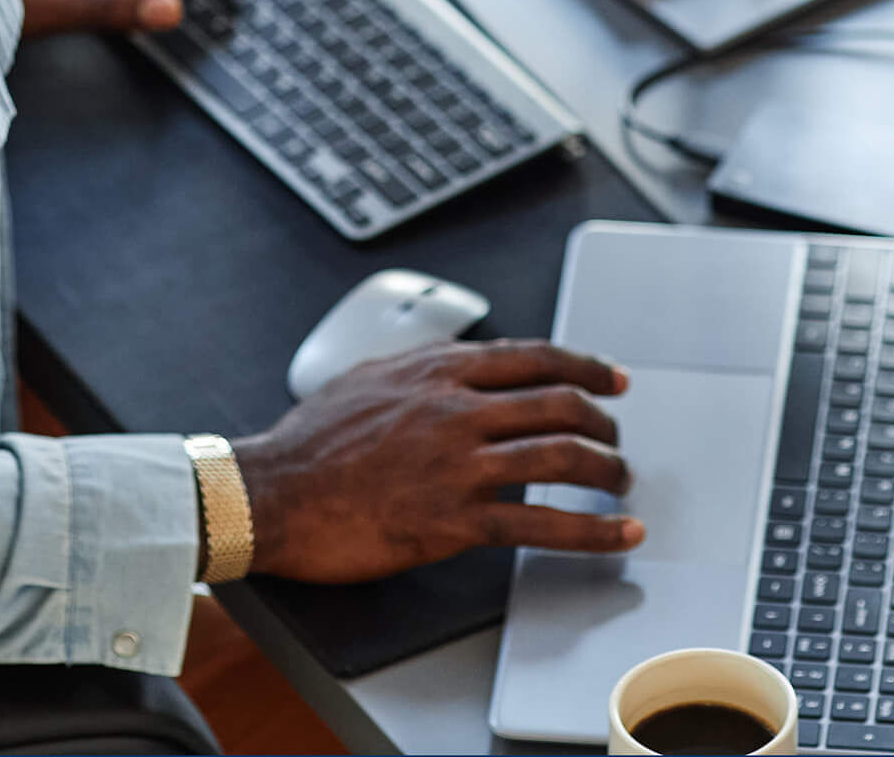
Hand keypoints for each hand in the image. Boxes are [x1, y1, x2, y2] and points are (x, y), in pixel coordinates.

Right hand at [231, 341, 642, 582]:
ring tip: (622, 485)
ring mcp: (458, 464)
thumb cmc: (309, 441)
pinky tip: (615, 535)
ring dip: (606, 472)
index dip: (585, 366)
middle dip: (603, 422)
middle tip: (617, 440)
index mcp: (438, 370)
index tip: (612, 378)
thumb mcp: (368, 377)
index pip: (534, 357)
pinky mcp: (453, 520)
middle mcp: (456, 408)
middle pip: (559, 403)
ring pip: (560, 458)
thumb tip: (450, 365)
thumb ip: (419, 370)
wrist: (271, 492)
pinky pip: (539, 525)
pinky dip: (590, 530)